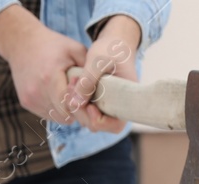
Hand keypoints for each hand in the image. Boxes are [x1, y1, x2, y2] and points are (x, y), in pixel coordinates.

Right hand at [0, 5, 87, 124]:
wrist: (22, 42)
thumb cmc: (53, 45)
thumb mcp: (75, 50)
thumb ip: (88, 71)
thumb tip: (102, 92)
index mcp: (50, 78)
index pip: (70, 106)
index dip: (83, 108)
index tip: (92, 103)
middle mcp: (38, 92)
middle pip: (65, 116)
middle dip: (77, 111)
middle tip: (85, 101)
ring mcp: (30, 99)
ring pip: (56, 118)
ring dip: (67, 111)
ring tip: (71, 96)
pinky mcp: (26, 102)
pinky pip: (47, 114)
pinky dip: (55, 108)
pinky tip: (58, 95)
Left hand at [66, 16, 140, 132]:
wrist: (115, 42)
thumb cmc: (111, 49)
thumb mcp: (98, 60)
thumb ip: (88, 81)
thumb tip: (76, 103)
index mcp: (127, 99)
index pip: (115, 125)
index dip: (99, 121)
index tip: (89, 105)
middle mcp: (119, 106)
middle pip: (98, 125)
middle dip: (81, 112)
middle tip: (72, 90)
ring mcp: (109, 105)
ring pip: (89, 119)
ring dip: (77, 106)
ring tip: (71, 84)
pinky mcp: (100, 102)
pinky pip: (86, 110)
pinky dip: (77, 102)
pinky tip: (72, 86)